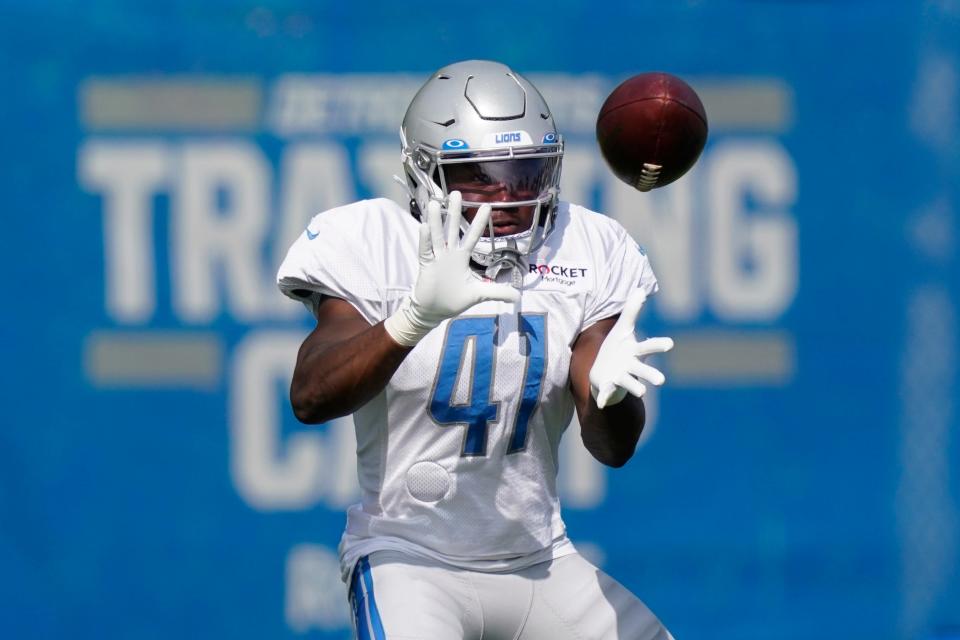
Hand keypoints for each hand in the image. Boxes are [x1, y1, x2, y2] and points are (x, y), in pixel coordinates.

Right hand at [384, 191, 519, 345]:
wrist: (433, 312)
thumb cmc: (453, 300)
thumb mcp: (479, 294)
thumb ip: (497, 292)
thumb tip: (518, 297)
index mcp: (462, 257)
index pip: (472, 236)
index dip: (479, 222)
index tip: (487, 205)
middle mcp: (449, 254)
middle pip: (452, 229)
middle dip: (454, 212)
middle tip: (456, 193)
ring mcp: (436, 259)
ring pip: (437, 236)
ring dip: (436, 221)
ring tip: (434, 203)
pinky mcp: (425, 267)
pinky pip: (424, 251)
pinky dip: (424, 240)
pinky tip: (424, 226)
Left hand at [589, 289, 673, 408]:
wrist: (604, 372)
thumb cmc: (618, 349)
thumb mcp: (622, 328)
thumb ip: (632, 310)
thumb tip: (641, 289)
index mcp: (636, 352)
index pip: (649, 347)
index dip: (658, 345)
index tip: (669, 343)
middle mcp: (632, 367)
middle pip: (643, 371)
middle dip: (652, 375)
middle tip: (661, 380)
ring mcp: (621, 378)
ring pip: (630, 383)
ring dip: (635, 387)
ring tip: (642, 392)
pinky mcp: (608, 386)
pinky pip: (607, 393)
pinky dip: (604, 398)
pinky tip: (600, 404)